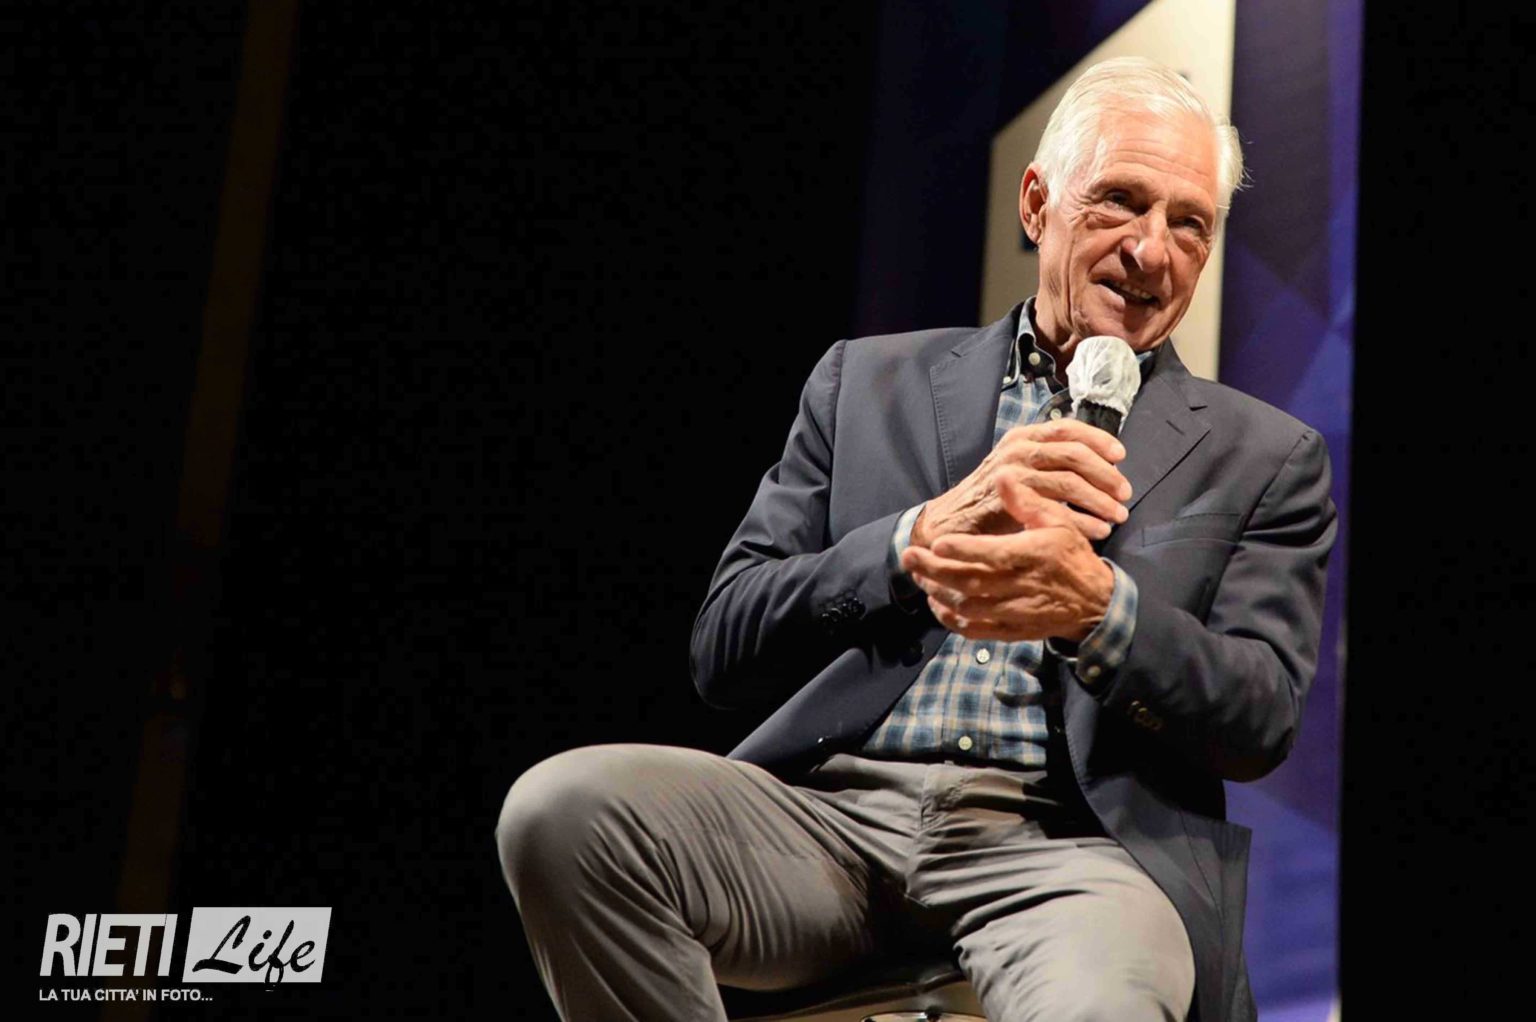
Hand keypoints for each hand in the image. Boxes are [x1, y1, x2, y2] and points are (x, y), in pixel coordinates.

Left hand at [900, 496, 1115, 642]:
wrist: (1095, 602)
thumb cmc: (1072, 556)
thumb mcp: (1059, 522)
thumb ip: (1027, 502)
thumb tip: (1003, 476)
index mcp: (1033, 556)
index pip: (993, 554)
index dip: (963, 549)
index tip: (937, 541)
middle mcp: (1022, 586)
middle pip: (970, 582)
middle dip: (935, 570)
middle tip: (909, 556)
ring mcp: (1015, 612)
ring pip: (968, 607)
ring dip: (939, 592)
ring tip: (919, 575)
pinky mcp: (1011, 631)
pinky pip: (976, 630)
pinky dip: (952, 620)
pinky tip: (937, 604)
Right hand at [910, 419, 1131, 546]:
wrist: (952, 523)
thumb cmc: (992, 500)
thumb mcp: (1019, 469)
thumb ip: (1051, 462)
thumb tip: (1101, 466)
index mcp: (1022, 437)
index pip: (1068, 428)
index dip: (1099, 440)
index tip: (1121, 457)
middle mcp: (1016, 449)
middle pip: (1075, 455)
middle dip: (1106, 476)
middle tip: (1125, 494)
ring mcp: (1011, 474)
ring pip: (1070, 483)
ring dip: (1100, 501)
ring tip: (1118, 517)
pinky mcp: (1009, 501)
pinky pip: (1056, 510)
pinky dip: (1082, 522)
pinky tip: (1098, 531)